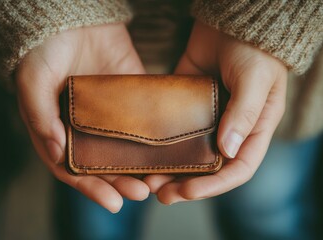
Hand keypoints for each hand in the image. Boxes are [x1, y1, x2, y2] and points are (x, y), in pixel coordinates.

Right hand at [16, 23, 148, 212]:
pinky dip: (154, 140)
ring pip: (126, 149)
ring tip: (157, 180)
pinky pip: (143, 122)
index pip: (74, 169)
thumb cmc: (45, 49)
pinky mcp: (130, 99)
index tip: (113, 202)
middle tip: (140, 193)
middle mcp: (85, 128)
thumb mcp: (34, 82)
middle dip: (121, 182)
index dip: (92, 187)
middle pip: (103, 164)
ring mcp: (109, 116)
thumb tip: (58, 153)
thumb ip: (41, 118)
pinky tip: (167, 151)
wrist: (74, 17)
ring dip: (140, 167)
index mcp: (58, 130)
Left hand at [144, 21, 287, 203]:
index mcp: (252, 131)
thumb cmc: (254, 52)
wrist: (230, 25)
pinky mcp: (184, 108)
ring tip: (147, 179)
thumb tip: (227, 151)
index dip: (214, 185)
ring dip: (168, 168)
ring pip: (187, 153)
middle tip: (161, 194)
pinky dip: (159, 144)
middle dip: (186, 184)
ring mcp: (205, 120)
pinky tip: (143, 152)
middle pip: (208, 168)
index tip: (187, 191)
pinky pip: (171, 131)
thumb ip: (243, 114)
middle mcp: (228, 130)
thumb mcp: (254, 81)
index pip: (237, 169)